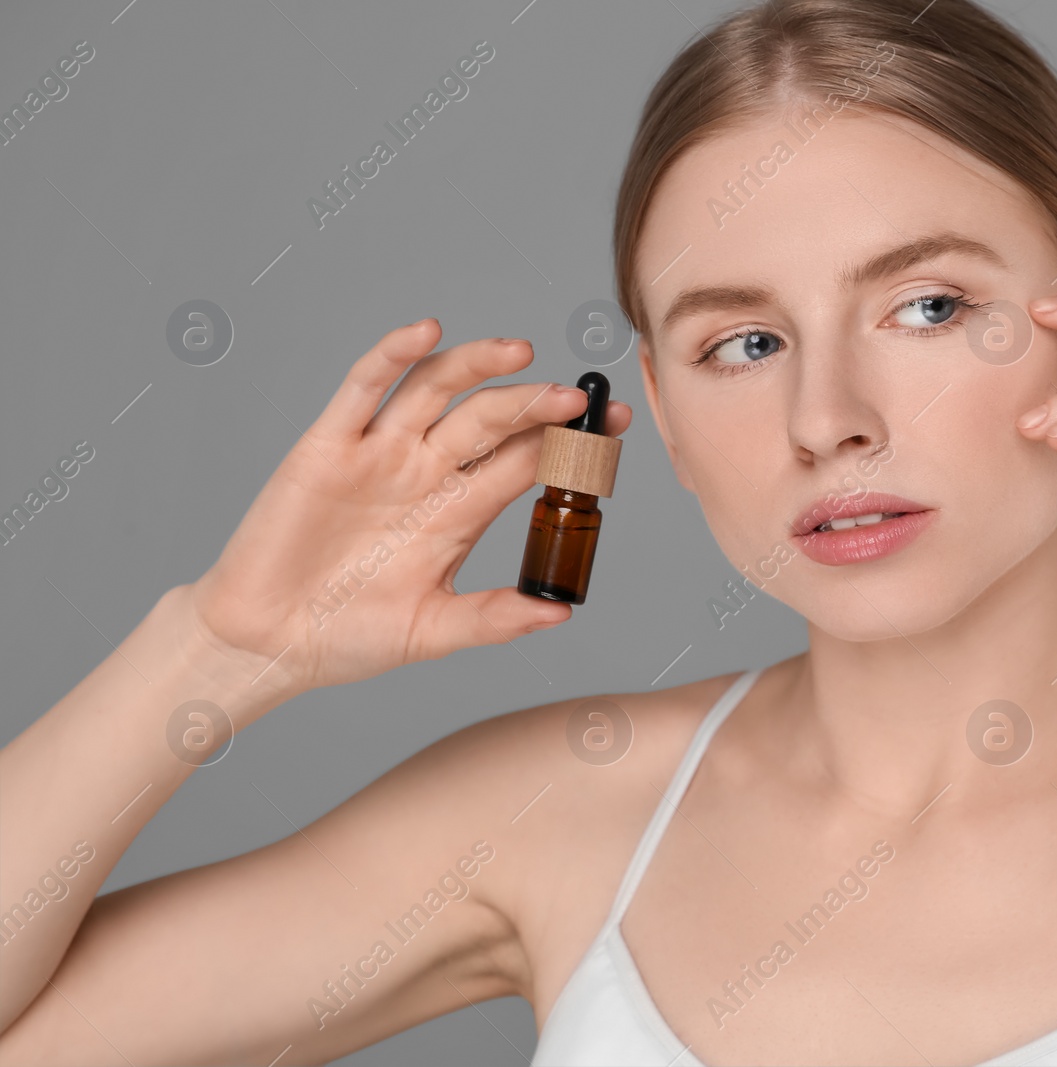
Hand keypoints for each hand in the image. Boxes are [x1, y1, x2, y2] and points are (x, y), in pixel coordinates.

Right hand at [184, 318, 629, 701]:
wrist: (269, 642)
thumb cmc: (350, 636)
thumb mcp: (434, 631)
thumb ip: (495, 619)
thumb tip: (562, 612)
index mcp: (460, 510)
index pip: (528, 462)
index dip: (569, 444)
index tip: (614, 426)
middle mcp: (428, 471)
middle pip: (493, 420)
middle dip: (538, 405)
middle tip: (579, 398)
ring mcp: (381, 453)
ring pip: (438, 390)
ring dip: (477, 365)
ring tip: (519, 353)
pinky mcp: (330, 446)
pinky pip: (364, 389)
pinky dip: (393, 355)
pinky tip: (426, 333)